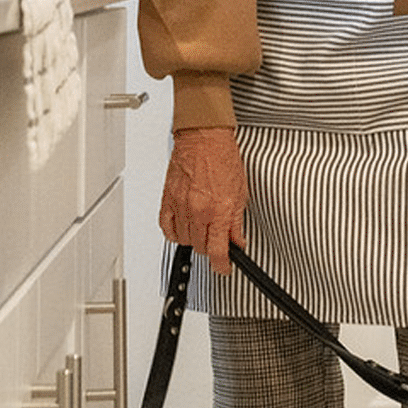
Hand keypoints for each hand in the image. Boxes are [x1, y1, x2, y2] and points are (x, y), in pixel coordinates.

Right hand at [161, 126, 247, 273]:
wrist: (204, 139)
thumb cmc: (223, 159)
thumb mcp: (240, 193)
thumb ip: (236, 222)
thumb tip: (237, 241)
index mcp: (218, 210)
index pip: (218, 250)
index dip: (222, 265)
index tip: (224, 268)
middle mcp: (198, 210)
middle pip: (200, 247)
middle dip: (210, 248)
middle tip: (217, 240)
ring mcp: (181, 206)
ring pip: (184, 240)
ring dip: (194, 240)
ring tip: (203, 228)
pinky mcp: (168, 199)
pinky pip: (167, 226)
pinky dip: (175, 232)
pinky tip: (184, 227)